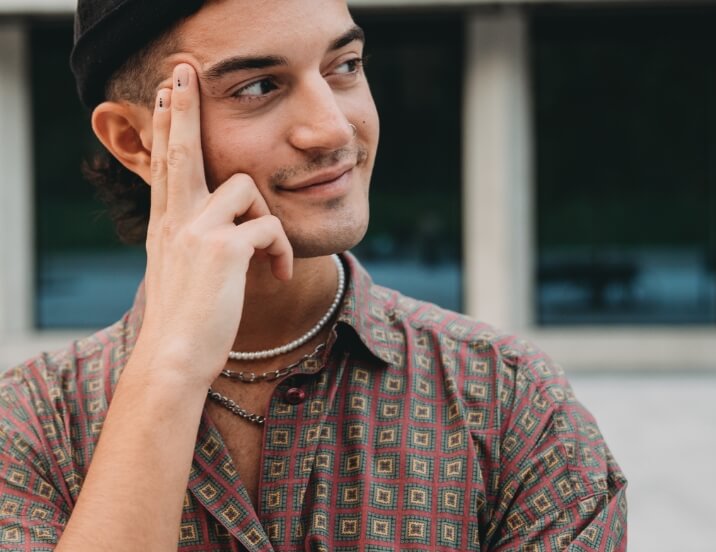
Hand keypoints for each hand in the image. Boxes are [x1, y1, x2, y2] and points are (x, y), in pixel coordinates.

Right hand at [137, 63, 292, 386]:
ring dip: (268, 216)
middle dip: (181, 109)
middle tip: (181, 73)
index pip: (164, 165)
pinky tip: (280, 274)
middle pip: (180, 150)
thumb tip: (227, 235)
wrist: (174, 359)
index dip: (164, 127)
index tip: (162, 94)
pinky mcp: (223, 249)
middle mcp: (176, 221)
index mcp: (166, 226)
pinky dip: (283, 250)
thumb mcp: (183, 275)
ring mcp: (196, 231)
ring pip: (246, 187)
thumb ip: (197, 246)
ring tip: (270, 255)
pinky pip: (270, 228)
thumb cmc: (186, 325)